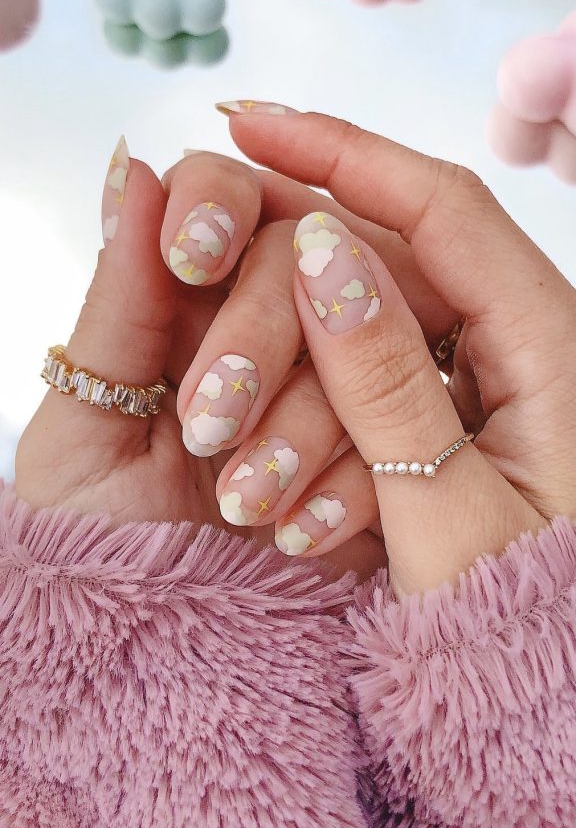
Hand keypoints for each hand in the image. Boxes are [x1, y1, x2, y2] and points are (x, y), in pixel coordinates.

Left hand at [14, 138, 453, 577]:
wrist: (160, 659)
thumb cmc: (100, 545)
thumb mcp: (84, 431)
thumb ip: (116, 305)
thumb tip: (134, 168)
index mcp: (188, 306)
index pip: (225, 198)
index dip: (217, 203)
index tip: (193, 255)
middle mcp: (269, 329)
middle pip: (304, 256)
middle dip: (257, 334)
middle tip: (205, 424)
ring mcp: (334, 387)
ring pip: (364, 338)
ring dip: (304, 421)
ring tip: (241, 504)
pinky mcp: (384, 451)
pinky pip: (406, 428)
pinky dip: (348, 480)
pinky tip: (294, 534)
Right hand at [213, 105, 575, 595]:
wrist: (551, 696)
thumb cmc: (525, 627)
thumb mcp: (449, 515)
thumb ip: (386, 385)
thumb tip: (320, 254)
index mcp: (554, 345)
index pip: (440, 209)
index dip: (341, 154)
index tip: (248, 124)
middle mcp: (525, 344)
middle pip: (389, 273)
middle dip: (286, 313)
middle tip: (207, 353)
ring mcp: (488, 384)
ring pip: (368, 344)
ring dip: (297, 405)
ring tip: (252, 491)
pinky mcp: (457, 421)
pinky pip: (375, 397)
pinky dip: (326, 441)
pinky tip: (300, 510)